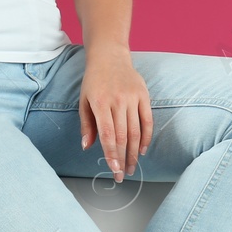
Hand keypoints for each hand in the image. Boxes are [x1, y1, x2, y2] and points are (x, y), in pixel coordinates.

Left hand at [79, 49, 151, 182]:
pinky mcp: (144, 95)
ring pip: (136, 132)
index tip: (114, 170)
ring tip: (132, 167)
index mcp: (100, 103)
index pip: (108, 135)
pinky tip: (142, 151)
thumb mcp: (84, 101)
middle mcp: (118, 100)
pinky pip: (147, 121)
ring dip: (134, 153)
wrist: (109, 56)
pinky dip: (146, 138)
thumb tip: (87, 147)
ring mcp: (132, 98)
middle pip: (123, 137)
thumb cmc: (94, 81)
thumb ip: (86, 125)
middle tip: (123, 175)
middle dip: (123, 159)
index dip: (112, 155)